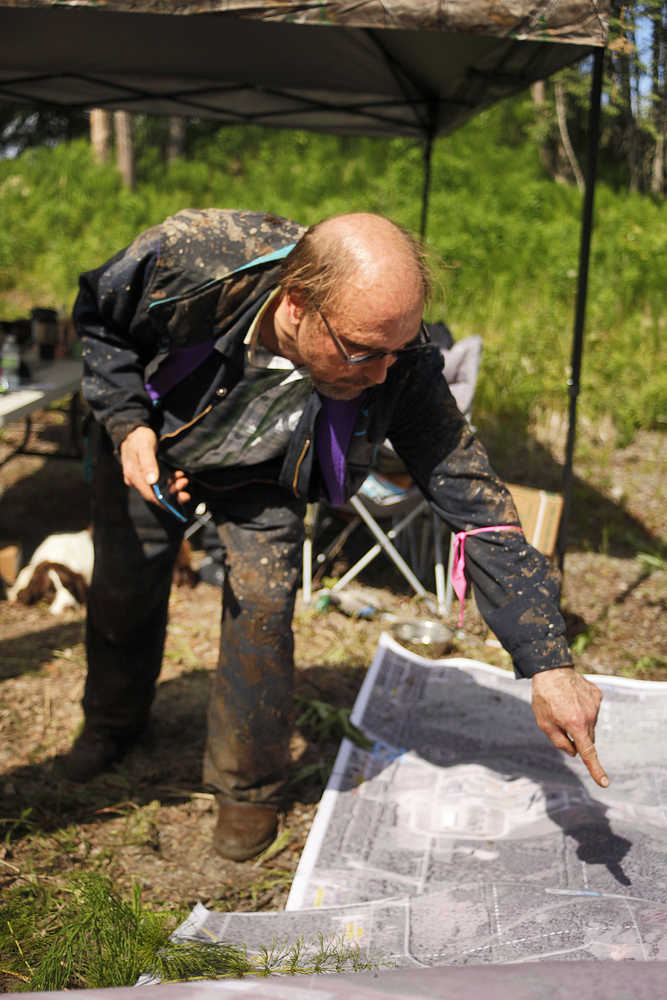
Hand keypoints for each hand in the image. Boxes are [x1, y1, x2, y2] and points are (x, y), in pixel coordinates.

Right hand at [119, 426, 190, 504]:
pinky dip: (170, 481)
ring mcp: (141, 478)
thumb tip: (152, 481)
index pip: (149, 494)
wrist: (135, 431)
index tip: (180, 499)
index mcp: (133, 474)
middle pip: (155, 494)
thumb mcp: (145, 446)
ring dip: (173, 486)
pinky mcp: (147, 475)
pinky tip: (179, 475)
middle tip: (185, 483)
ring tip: (184, 479)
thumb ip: (148, 463)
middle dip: (172, 493)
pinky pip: (159, 482)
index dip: (165, 501)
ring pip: (159, 489)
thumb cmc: (140, 437)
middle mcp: (136, 479)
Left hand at [531, 667, 608, 787]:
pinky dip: (584, 709)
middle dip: (578, 738)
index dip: (595, 769)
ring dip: (580, 722)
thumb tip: (574, 753)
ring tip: (565, 706)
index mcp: (575, 724)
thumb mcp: (544, 723)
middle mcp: (589, 716)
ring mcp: (595, 705)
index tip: (604, 783)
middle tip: (562, 723)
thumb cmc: (544, 698)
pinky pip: (593, 710)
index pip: (587, 753)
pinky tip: (573, 698)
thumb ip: (559, 742)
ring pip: (591, 724)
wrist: (551, 669)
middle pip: (588, 738)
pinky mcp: (598, 695)